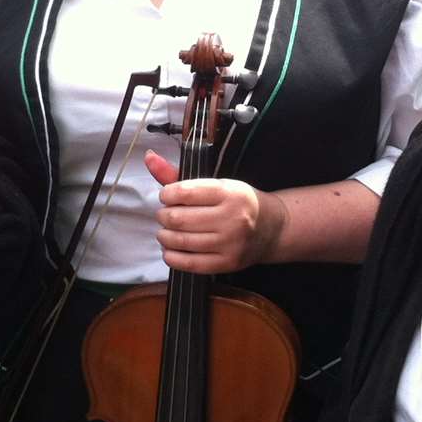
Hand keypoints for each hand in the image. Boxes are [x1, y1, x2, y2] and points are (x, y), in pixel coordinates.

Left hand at [146, 150, 285, 272]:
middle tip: (165, 215)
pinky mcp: (226, 263)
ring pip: (181, 241)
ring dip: (164, 236)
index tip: (166, 196)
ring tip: (166, 232)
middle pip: (179, 218)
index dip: (166, 194)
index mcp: (229, 193)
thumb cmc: (238, 202)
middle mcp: (232, 218)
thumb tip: (148, 157)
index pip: (185, 192)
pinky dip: (171, 256)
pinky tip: (170, 250)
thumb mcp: (217, 183)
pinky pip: (189, 263)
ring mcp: (230, 243)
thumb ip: (179, 174)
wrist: (272, 228)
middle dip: (163, 216)